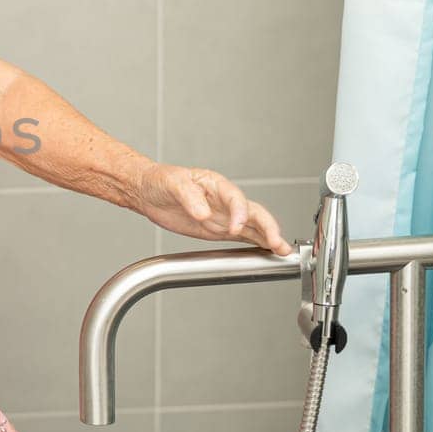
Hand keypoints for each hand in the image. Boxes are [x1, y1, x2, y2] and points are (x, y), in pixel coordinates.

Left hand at [130, 162, 293, 254]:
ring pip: (253, 225)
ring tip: (283, 250)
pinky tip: (268, 251)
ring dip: (269, 237)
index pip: (235, 198)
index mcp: (215, 184)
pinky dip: (257, 243)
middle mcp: (224, 200)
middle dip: (267, 227)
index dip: (239, 213)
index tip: (236, 228)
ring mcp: (224, 215)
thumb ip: (189, 197)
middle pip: (253, 212)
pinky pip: (243, 235)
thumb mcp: (172, 184)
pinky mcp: (218, 229)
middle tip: (276, 242)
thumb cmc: (161, 180)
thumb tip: (203, 213)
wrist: (149, 191)